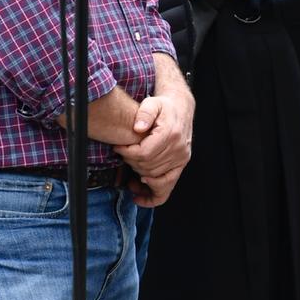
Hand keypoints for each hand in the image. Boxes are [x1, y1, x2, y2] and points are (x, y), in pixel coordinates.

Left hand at [116, 82, 193, 207]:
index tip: (118, 148)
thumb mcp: (152, 103)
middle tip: (123, 155)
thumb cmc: (163, 107)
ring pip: (155, 177)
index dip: (127, 154)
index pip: (144, 154)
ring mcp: (182, 158)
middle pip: (148, 167)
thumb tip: (138, 127)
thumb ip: (145, 113)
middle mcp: (179, 148)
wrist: (181, 108)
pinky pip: (168, 186)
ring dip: (139, 176)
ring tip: (128, 170)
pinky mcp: (181, 164)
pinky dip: (153, 195)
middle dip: (131, 163)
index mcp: (171, 134)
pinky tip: (139, 196)